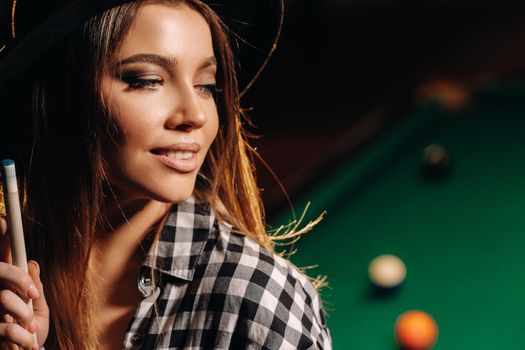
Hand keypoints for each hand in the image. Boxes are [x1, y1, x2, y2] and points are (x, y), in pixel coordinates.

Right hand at [0, 216, 48, 349]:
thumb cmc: (31, 334)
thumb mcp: (39, 311)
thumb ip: (35, 288)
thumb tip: (32, 263)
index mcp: (7, 285)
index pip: (3, 255)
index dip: (2, 237)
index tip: (4, 221)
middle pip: (0, 269)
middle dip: (18, 280)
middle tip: (32, 295)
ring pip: (3, 298)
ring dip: (24, 316)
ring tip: (31, 330)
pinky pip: (5, 327)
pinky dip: (23, 338)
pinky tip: (28, 343)